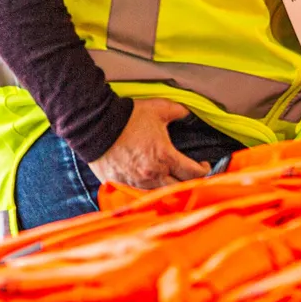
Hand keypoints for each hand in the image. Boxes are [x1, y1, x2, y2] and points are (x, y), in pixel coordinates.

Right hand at [87, 98, 209, 189]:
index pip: (193, 173)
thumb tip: (191, 114)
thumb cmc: (128, 117)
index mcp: (165, 157)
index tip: (204, 165)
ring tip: (171, 177)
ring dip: (168, 186)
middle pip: (178, 188)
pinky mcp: (120, 184)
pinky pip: (139, 191)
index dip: (204, 170)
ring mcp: (135, 182)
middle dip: (188, 181)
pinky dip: (147, 187)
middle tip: (190, 173)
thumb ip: (180, 112)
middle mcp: (152, 174)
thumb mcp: (160, 108)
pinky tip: (150, 179)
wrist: (95, 125)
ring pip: (159, 192)